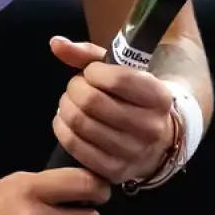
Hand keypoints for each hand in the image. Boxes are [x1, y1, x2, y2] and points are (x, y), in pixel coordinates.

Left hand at [48, 35, 177, 183]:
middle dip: (74, 88)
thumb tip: (55, 43)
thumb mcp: (122, 72)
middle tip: (76, 87)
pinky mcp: (116, 171)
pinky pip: (75, 146)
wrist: (157, 137)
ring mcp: (134, 153)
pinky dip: (62, 128)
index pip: (116, 79)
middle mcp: (151, 128)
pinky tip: (67, 120)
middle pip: (92, 101)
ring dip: (65, 107)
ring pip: (80, 123)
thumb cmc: (133, 97)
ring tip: (71, 102)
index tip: (91, 72)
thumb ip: (89, 54)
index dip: (93, 71)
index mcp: (159, 97)